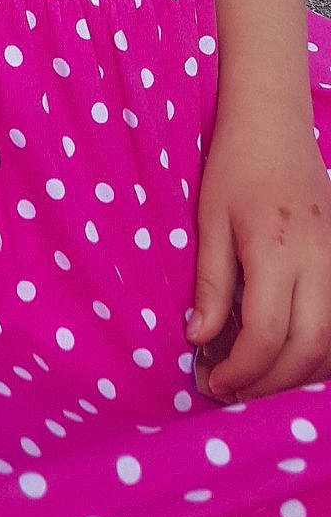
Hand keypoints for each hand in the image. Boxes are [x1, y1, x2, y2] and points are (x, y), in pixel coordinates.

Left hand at [189, 113, 330, 401]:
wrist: (275, 126)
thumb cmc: (235, 167)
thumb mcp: (210, 220)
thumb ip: (210, 283)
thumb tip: (198, 339)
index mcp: (277, 248)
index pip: (266, 332)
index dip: (242, 369)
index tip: (214, 380)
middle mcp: (319, 261)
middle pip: (308, 349)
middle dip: (269, 383)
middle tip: (232, 390)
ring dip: (297, 374)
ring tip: (255, 379)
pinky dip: (319, 353)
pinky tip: (287, 356)